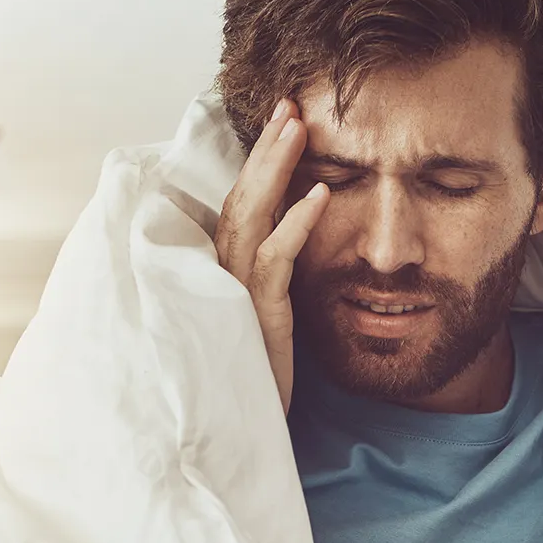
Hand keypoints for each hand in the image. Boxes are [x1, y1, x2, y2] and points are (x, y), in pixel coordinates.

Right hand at [213, 97, 330, 414]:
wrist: (240, 439)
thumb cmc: (255, 381)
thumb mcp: (265, 319)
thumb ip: (272, 277)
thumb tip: (296, 237)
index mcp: (225, 272)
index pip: (240, 204)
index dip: (259, 161)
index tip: (284, 121)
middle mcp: (221, 276)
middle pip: (241, 197)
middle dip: (266, 149)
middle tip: (290, 102)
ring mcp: (233, 295)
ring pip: (252, 217)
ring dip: (276, 170)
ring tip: (299, 127)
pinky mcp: (253, 318)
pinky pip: (274, 262)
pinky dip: (297, 225)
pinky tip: (321, 195)